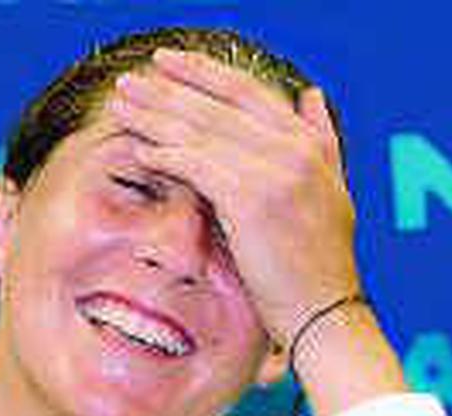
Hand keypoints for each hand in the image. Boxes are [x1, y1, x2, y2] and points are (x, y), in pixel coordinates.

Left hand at [107, 48, 359, 346]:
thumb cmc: (318, 266)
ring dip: (156, 116)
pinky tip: (141, 150)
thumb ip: (320, 140)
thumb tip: (310, 94)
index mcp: (310, 145)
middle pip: (219, 106)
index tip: (169, 64)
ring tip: (121, 107)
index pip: (249, 93)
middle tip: (130, 82)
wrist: (326, 315)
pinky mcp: (254, 199)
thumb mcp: (330, 192)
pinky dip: (167, 155)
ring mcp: (277, 171)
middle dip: (170, 90)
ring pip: (204, 131)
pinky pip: (199, 166)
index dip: (205, 74)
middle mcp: (296, 150)